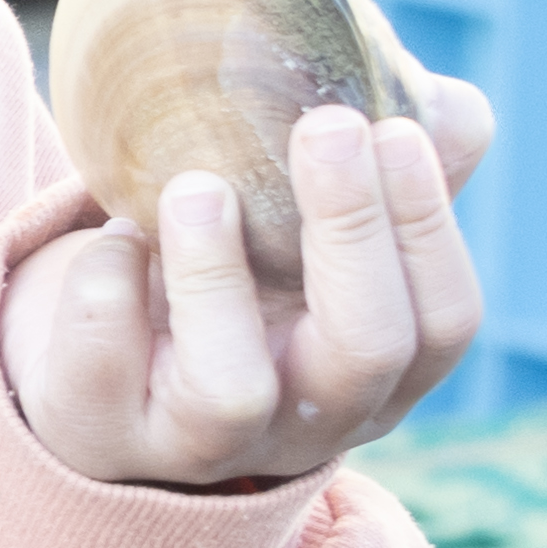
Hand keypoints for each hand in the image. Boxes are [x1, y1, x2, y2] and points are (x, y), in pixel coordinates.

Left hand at [0, 70, 492, 492]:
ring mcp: (202, 441)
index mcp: (377, 374)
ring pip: (231, 389)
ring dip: (216, 274)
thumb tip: (452, 105)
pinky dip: (109, 285)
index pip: (442, 322)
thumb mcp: (310, 239)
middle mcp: (306, 422)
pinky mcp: (106, 429)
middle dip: (354, 230)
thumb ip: (380, 175)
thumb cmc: (232, 283)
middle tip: (328, 127)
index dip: (428, 227)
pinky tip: (116, 234)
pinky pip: (105, 365)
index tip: (394, 129)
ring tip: (197, 188)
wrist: (94, 367)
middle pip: (364, 350)